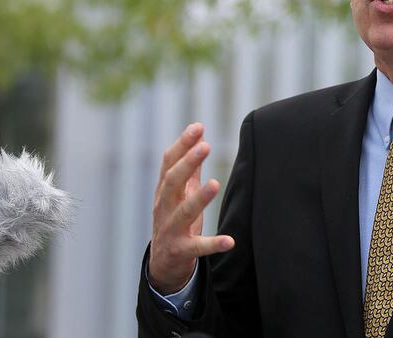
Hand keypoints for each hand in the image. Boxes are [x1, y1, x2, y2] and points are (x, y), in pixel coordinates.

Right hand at [148, 123, 234, 293]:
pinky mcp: (181, 251)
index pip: (168, 164)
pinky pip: (197, 247)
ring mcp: (171, 230)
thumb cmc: (175, 221)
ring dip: (198, 198)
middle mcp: (164, 208)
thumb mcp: (180, 194)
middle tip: (205, 146)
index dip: (182, 144)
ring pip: (182, 212)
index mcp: (164, 192)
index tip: (198, 127)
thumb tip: (201, 137)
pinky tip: (230, 241)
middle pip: (171, 183)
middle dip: (187, 164)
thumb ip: (191, 168)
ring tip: (215, 183)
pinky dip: (213, 244)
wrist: (163, 265)